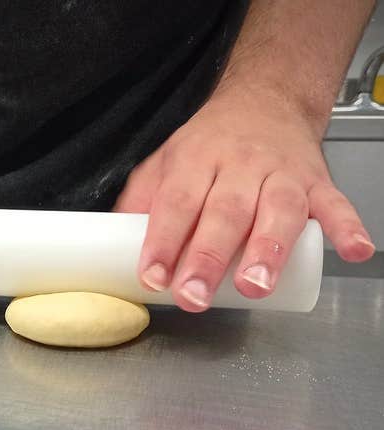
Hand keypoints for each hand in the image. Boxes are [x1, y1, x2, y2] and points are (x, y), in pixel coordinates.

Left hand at [114, 89, 374, 311]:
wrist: (264, 100)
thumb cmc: (209, 143)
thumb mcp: (166, 162)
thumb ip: (142, 201)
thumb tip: (112, 245)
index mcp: (194, 160)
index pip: (175, 203)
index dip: (163, 241)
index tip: (152, 277)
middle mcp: (238, 164)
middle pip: (223, 212)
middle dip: (208, 257)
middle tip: (194, 295)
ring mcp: (281, 172)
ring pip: (276, 209)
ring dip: (267, 249)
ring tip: (255, 285)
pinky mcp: (317, 181)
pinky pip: (335, 204)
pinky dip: (346, 227)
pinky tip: (351, 251)